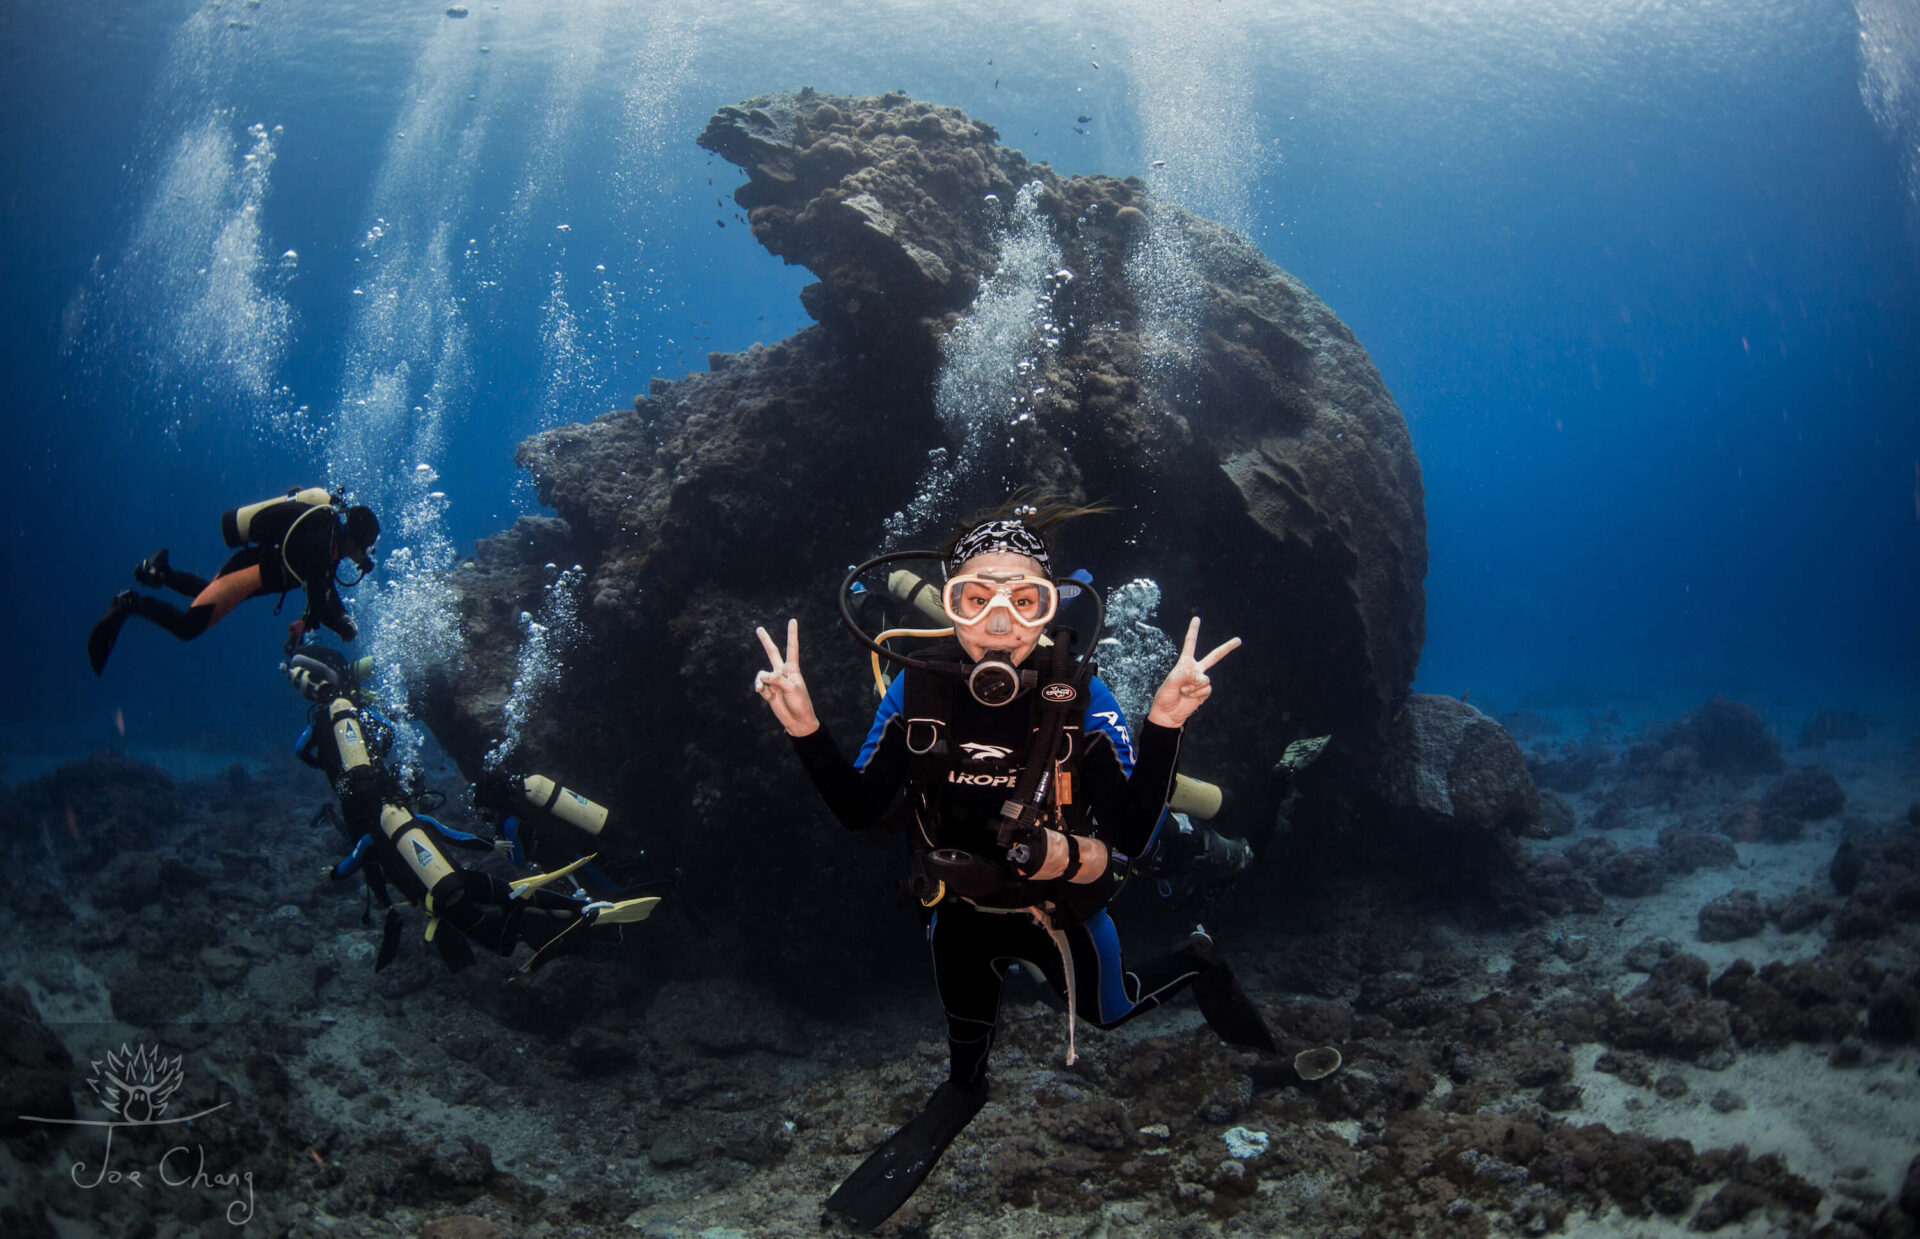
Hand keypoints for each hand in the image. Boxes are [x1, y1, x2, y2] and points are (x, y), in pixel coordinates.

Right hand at [754, 620, 819, 736]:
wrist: (798, 721)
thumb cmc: (800, 703)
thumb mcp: (792, 689)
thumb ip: (777, 679)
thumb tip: (762, 676)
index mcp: (793, 669)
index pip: (792, 648)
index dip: (792, 634)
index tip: (792, 621)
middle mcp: (782, 672)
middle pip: (772, 652)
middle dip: (766, 641)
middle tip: (759, 628)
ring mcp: (774, 681)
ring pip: (762, 674)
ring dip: (761, 681)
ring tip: (763, 690)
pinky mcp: (768, 691)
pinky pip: (760, 686)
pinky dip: (761, 690)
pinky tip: (767, 696)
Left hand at [1146, 617, 1240, 728]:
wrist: (1168, 713)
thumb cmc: (1165, 696)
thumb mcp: (1170, 683)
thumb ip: (1185, 675)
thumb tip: (1201, 677)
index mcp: (1185, 662)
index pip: (1190, 643)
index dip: (1193, 631)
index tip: (1196, 618)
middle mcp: (1195, 669)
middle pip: (1214, 656)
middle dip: (1227, 648)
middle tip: (1238, 640)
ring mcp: (1201, 680)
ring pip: (1205, 679)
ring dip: (1193, 687)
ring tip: (1183, 691)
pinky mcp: (1204, 692)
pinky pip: (1206, 689)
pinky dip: (1196, 694)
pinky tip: (1189, 697)